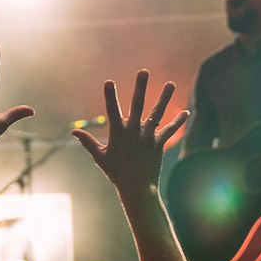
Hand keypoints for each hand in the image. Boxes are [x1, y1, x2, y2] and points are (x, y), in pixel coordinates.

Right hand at [72, 70, 186, 199]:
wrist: (137, 188)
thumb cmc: (116, 172)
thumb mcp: (100, 157)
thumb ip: (88, 142)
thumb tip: (74, 131)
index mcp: (118, 133)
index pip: (112, 110)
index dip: (110, 96)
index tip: (109, 82)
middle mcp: (134, 131)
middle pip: (138, 104)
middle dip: (140, 87)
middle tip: (143, 71)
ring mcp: (148, 136)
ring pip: (157, 113)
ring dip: (164, 98)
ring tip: (171, 84)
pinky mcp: (159, 143)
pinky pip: (170, 130)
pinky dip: (178, 121)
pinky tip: (186, 112)